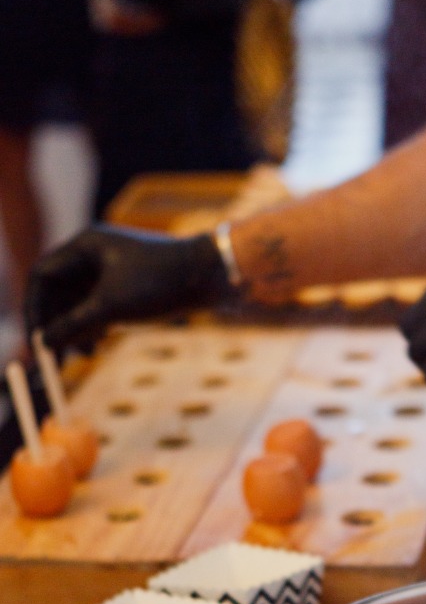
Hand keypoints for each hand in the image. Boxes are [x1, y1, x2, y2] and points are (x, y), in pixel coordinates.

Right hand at [25, 225, 229, 351]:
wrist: (211, 276)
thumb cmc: (162, 282)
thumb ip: (74, 325)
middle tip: (51, 357)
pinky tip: (94, 347)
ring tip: (79, 355)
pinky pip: (98, 306)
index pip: (43, 276)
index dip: (35, 309)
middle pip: (58, 291)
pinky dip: (92, 327)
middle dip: (54, 324)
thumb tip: (45, 344)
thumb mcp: (111, 307)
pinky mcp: (128, 285)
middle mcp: (94, 253)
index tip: (36, 340)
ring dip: (74, 329)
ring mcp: (111, 269)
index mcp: (85, 245)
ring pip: (78, 302)